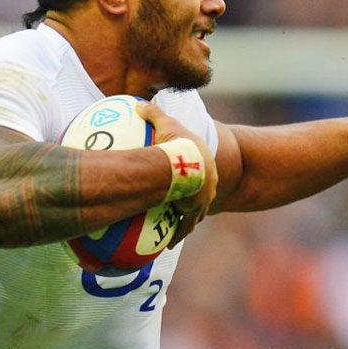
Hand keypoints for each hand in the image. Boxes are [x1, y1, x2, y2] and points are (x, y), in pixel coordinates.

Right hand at [137, 100, 217, 245]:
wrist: (187, 165)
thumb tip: (139, 103)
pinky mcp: (195, 211)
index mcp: (203, 163)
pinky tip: (168, 244)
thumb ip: (153, 113)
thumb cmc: (178, 143)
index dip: (193, 175)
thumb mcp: (165, 123)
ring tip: (177, 234)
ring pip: (196, 213)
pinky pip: (185, 225)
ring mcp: (203, 199)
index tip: (187, 180)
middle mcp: (208, 183)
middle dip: (193, 202)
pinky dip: (178, 234)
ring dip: (188, 222)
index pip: (199, 169)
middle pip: (201, 194)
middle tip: (183, 206)